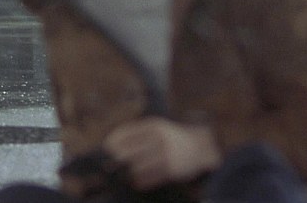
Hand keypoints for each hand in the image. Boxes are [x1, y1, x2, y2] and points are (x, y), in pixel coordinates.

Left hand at [103, 117, 221, 190]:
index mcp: (153, 126)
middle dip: (116, 160)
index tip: (105, 149)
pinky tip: (136, 181)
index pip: (126, 134)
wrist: (201, 148)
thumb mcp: (157, 128)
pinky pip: (150, 178)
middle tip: (108, 166)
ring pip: (137, 167)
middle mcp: (159, 139)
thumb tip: (111, 145)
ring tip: (121, 174)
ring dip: (127, 172)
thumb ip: (137, 134)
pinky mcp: (172, 170)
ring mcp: (166, 155)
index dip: (113, 143)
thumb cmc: (172, 138)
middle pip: (129, 152)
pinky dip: (140, 181)